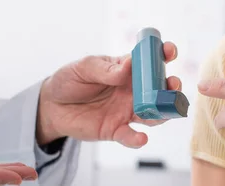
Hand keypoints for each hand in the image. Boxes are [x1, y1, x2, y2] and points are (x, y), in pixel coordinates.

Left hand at [36, 42, 180, 147]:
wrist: (52, 107)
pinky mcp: (116, 130)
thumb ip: (106, 69)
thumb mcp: (84, 68)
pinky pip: (131, 136)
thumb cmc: (69, 80)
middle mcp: (133, 91)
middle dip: (171, 87)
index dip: (163, 54)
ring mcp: (127, 111)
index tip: (169, 51)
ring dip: (163, 112)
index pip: (150, 61)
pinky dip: (137, 139)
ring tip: (163, 111)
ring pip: (154, 114)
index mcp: (128, 69)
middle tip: (173, 84)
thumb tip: (128, 65)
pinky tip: (140, 138)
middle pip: (160, 89)